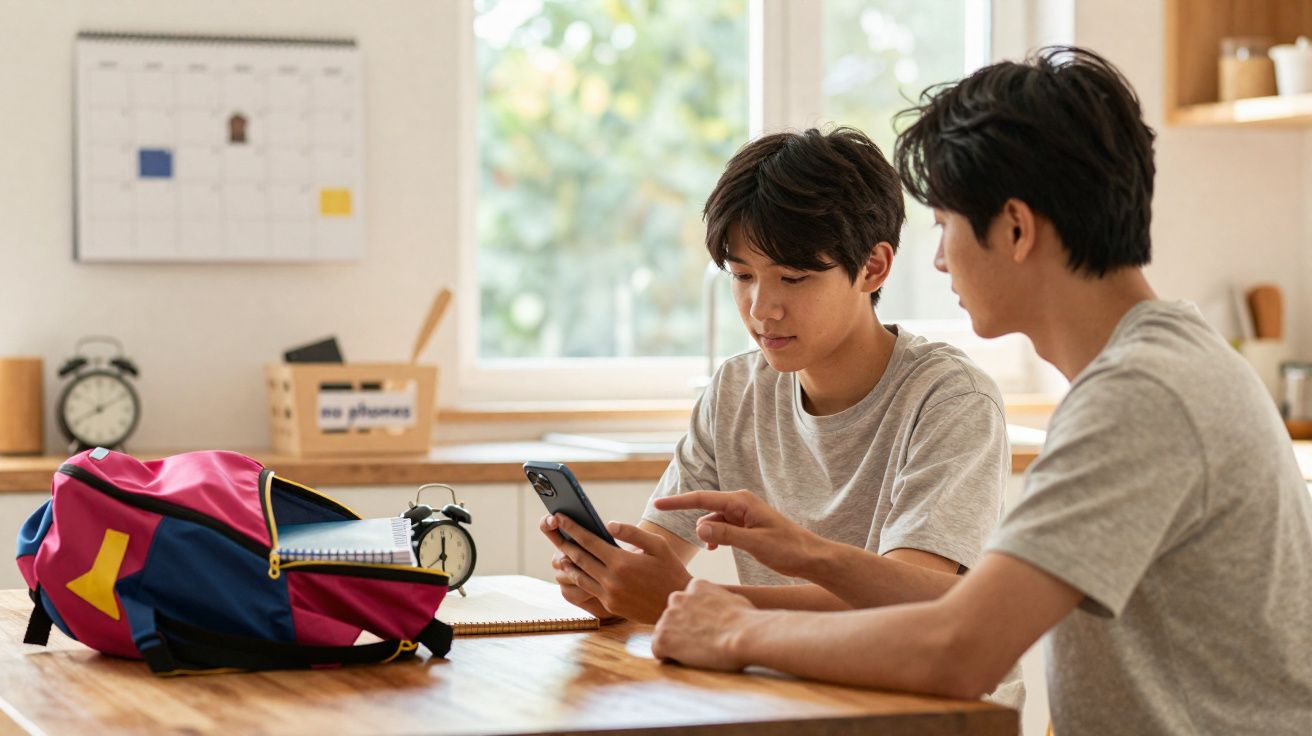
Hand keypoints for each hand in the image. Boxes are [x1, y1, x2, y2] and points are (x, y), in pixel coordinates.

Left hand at [548, 513, 692, 623]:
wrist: (676, 604)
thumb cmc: (670, 570)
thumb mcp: (657, 546)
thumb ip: (632, 533)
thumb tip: (608, 525)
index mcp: (621, 562)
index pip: (589, 541)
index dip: (572, 528)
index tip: (560, 517)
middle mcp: (611, 579)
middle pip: (579, 558)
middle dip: (564, 542)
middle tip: (553, 530)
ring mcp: (609, 594)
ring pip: (579, 576)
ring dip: (568, 563)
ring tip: (560, 553)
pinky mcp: (609, 606)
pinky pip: (588, 589)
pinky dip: (579, 578)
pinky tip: (576, 571)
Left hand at [651, 579, 757, 670]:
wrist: (744, 636)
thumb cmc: (747, 621)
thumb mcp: (733, 600)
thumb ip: (718, 601)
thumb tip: (720, 607)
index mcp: (696, 586)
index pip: (687, 602)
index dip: (696, 619)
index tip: (707, 629)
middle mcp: (678, 598)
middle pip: (673, 617)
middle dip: (683, 629)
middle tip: (701, 642)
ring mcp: (668, 617)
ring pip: (664, 633)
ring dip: (676, 643)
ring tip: (698, 652)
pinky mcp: (663, 638)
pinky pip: (658, 650)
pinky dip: (668, 657)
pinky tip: (685, 660)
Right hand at [653, 490, 825, 578]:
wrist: (810, 557)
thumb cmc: (788, 549)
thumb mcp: (754, 544)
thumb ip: (726, 535)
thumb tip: (698, 528)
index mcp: (741, 502)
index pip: (702, 500)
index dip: (677, 502)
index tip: (656, 504)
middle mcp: (739, 503)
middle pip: (704, 510)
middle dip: (695, 524)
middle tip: (701, 544)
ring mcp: (742, 514)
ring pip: (711, 522)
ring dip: (708, 535)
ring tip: (716, 552)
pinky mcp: (744, 525)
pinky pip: (720, 528)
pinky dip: (715, 538)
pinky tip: (717, 550)